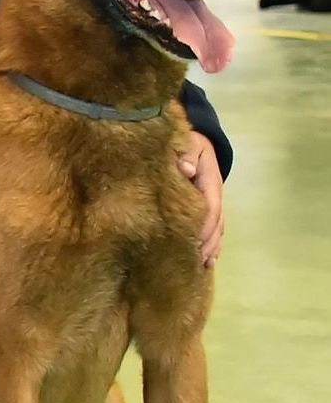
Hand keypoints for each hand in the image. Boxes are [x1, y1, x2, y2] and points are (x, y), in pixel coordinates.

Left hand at [177, 130, 224, 267]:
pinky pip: (214, 225)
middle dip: (208, 242)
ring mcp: (212, 199)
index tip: (196, 241)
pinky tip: (208, 259)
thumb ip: (187, 154)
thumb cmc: (186, 141)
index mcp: (209, 179)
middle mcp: (213, 193)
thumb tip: (186, 169)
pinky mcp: (207, 203)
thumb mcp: (188, 142)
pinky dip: (212, 242)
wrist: (195, 138)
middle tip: (196, 260)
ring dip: (212, 246)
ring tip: (203, 264)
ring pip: (217, 226)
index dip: (205, 225)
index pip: (210, 207)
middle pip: (216, 222)